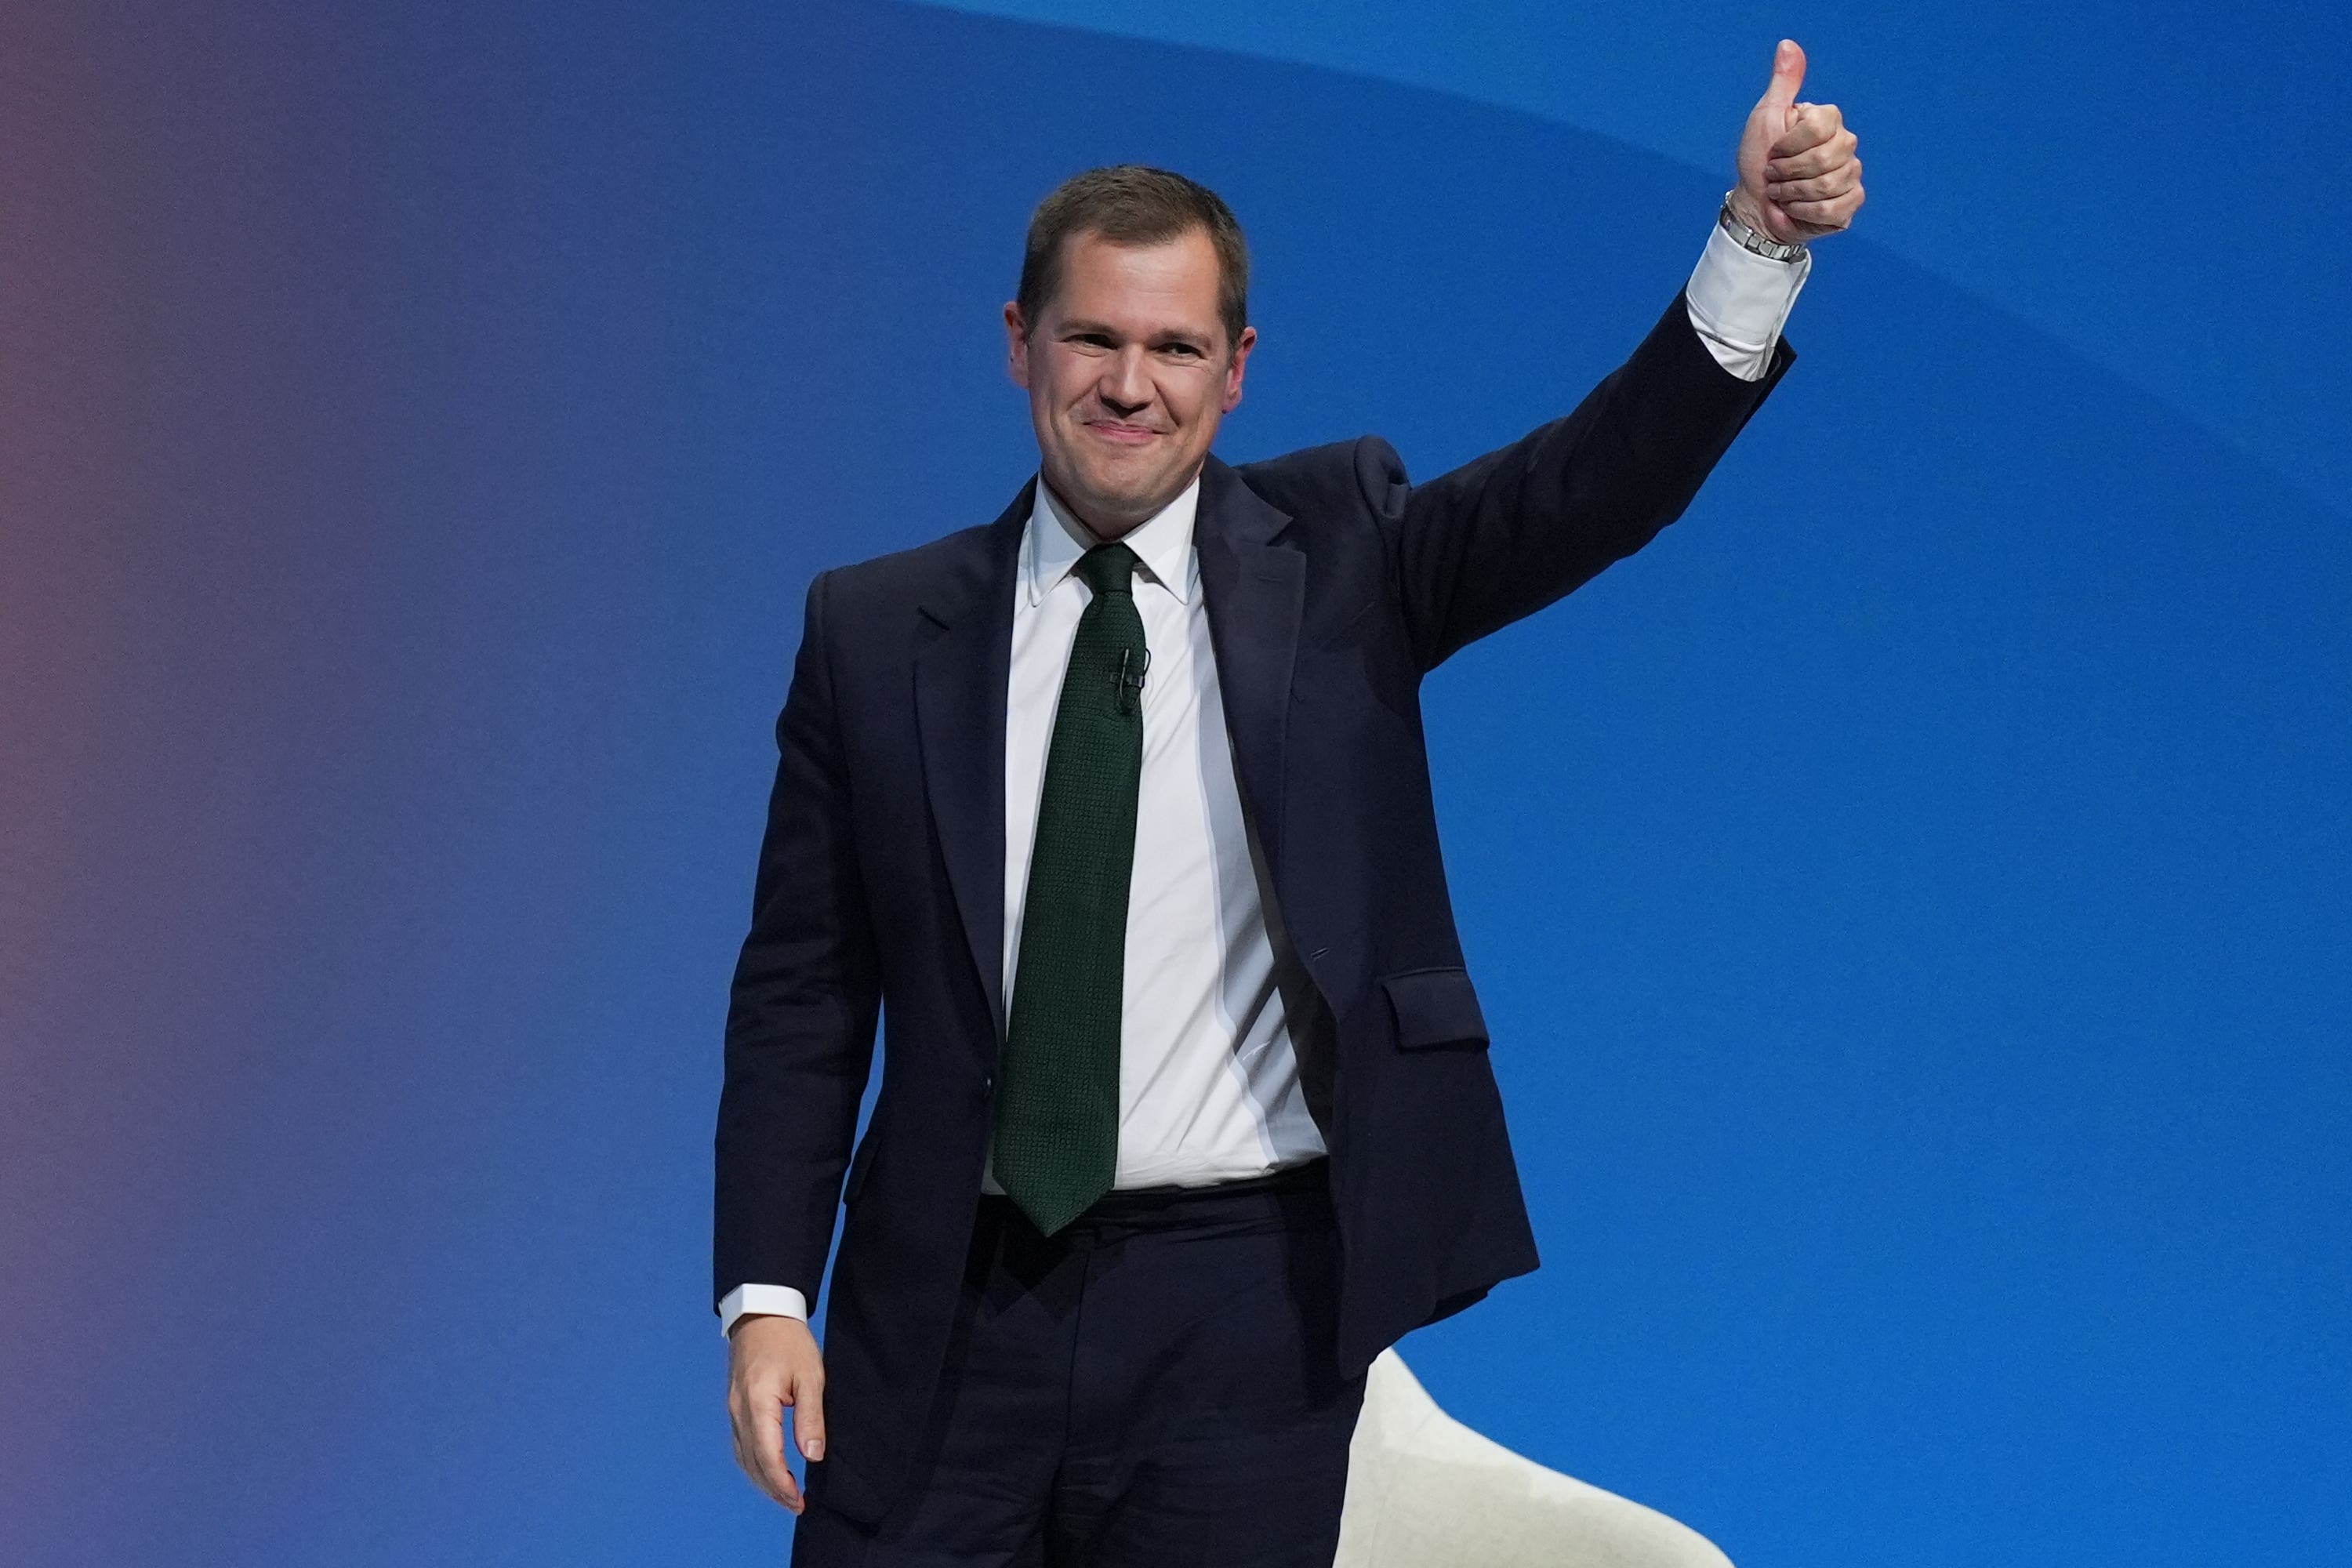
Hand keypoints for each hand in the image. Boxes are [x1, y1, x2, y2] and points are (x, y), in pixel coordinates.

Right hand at [726, 1314, 826, 1514]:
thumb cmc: (789, 1341)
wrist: (761, 1313)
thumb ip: (810, 1416)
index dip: (782, 1483)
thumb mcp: (810, 1375)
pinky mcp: (734, 1407)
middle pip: (752, 1463)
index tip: (799, 1500)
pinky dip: (754, 1465)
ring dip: (762, 1481)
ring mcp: (733, 1410)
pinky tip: (768, 1471)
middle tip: (796, 1505)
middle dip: (773, 1489)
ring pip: (743, 1457)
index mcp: (757, 1403)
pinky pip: (740, 1445)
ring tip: (785, 1495)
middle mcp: (739, 1411)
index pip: (767, 1456)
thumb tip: (812, 1455)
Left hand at [1732, 39, 1863, 244]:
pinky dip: (1805, 211)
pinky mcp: (1850, 202)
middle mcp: (1845, 144)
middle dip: (1789, 172)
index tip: (1773, 150)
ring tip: (1781, 192)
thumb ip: (1783, 84)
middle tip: (1774, 175)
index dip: (1790, 144)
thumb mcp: (1765, 117)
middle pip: (1826, 158)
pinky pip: (1834, 208)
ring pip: (1829, 184)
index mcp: (1827, 121)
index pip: (1822, 125)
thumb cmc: (1758, 159)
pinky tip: (1794, 208)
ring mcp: (1851, 173)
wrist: (1755, 204)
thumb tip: (1787, 44)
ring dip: (1793, 193)